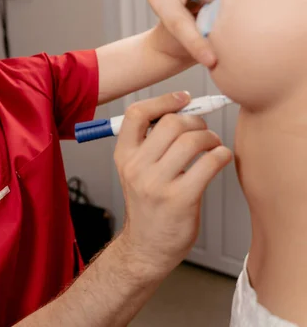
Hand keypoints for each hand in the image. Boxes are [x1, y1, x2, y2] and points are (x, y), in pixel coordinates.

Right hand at [113, 92, 231, 274]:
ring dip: (211, 138)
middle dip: (195, 120)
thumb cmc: (148, 206)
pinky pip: (209, 162)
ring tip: (212, 146)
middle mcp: (137, 168)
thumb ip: (149, 143)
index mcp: (123, 157)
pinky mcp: (181, 199)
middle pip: (171, 123)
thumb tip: (179, 110)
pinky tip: (219, 160)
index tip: (183, 99)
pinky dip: (221, 155)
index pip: (136, 114)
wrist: (147, 246)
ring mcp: (157, 184)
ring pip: (192, 140)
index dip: (163, 101)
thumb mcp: (134, 171)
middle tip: (202, 130)